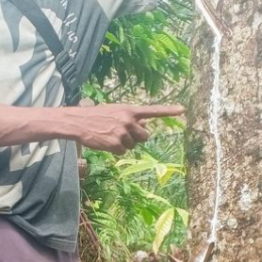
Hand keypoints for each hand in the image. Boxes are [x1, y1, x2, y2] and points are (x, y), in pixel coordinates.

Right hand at [69, 104, 183, 154]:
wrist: (79, 122)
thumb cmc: (97, 116)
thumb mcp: (116, 112)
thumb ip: (132, 118)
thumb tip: (146, 124)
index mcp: (129, 110)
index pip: (153, 110)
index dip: (169, 111)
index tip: (183, 110)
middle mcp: (129, 120)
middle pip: (145, 136)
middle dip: (138, 138)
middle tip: (124, 134)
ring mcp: (123, 132)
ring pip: (133, 145)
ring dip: (125, 144)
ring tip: (110, 136)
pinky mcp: (116, 144)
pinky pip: (122, 151)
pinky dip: (115, 150)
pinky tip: (106, 142)